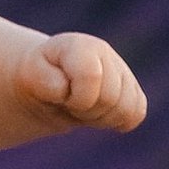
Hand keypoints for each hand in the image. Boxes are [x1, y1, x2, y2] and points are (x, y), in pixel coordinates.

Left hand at [19, 32, 145, 132]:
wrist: (47, 83)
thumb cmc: (39, 79)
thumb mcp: (31, 76)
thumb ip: (43, 79)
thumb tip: (63, 88)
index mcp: (82, 46)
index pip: (93, 78)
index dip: (78, 98)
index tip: (63, 96)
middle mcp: (107, 54)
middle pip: (112, 99)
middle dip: (87, 110)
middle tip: (70, 103)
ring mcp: (122, 71)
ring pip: (127, 109)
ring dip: (101, 118)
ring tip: (83, 107)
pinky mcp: (132, 90)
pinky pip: (137, 114)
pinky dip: (117, 121)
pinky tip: (98, 112)